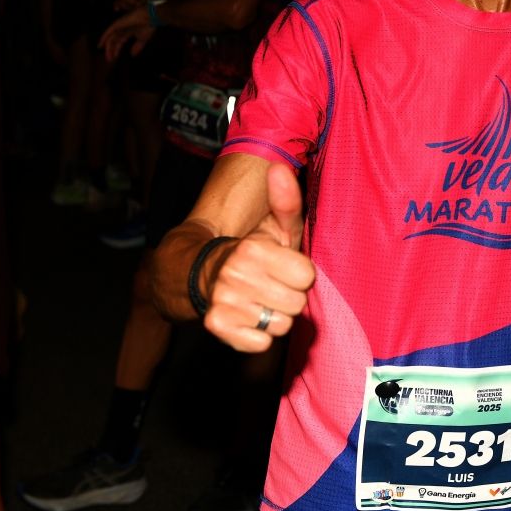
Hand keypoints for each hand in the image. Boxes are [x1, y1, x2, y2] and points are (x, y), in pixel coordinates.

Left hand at [99, 6, 154, 60]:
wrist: (150, 17)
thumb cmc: (148, 26)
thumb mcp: (143, 39)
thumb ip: (137, 47)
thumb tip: (132, 55)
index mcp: (128, 32)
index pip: (119, 42)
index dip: (116, 50)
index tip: (114, 57)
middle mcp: (122, 29)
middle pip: (113, 41)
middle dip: (111, 50)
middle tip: (109, 59)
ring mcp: (119, 26)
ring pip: (110, 37)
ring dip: (108, 47)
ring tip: (107, 55)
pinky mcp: (118, 23)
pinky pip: (109, 31)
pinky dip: (104, 37)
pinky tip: (101, 44)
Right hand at [203, 163, 315, 351]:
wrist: (203, 274)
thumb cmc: (252, 251)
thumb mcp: (274, 226)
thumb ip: (286, 201)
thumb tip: (280, 167)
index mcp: (252, 250)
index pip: (307, 276)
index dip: (299, 273)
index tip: (284, 267)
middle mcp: (234, 276)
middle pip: (297, 303)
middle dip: (289, 296)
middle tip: (271, 285)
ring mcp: (223, 303)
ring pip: (281, 325)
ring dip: (275, 316)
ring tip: (260, 300)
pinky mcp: (217, 328)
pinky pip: (261, 344)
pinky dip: (259, 336)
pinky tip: (249, 319)